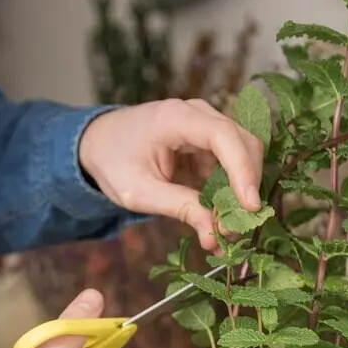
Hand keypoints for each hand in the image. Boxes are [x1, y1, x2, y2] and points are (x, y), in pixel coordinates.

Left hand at [79, 99, 264, 249]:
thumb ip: (179, 208)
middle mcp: (197, 113)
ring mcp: (205, 125)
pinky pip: (230, 165)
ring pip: (243, 155)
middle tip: (234, 228)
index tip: (250, 207)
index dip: (242, 171)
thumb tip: (214, 235)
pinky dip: (230, 191)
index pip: (223, 136)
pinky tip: (218, 217)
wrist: (98, 143)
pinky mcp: (207, 142)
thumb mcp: (139, 192)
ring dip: (240, 192)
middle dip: (246, 186)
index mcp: (175, 118)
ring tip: (225, 228)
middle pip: (243, 142)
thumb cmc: (112, 162)